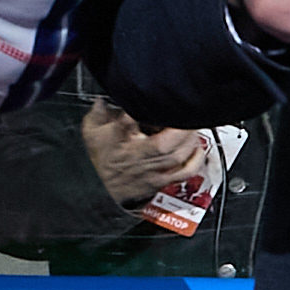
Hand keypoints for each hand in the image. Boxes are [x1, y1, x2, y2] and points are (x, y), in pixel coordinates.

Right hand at [75, 101, 213, 202]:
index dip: (141, 113)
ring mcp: (151, 170)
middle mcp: (138, 156)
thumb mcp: (92, 132)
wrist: (99, 191)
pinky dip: (196, 161)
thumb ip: (97, 112)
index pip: (129, 124)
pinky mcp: (160, 181)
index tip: (151, 103)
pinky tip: (198, 150)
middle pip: (165, 143)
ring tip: (192, 127)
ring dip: (190, 140)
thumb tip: (102, 99)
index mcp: (120, 140)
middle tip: (188, 113)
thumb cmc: (100, 160)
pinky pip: (184, 173)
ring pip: (177, 156)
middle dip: (181, 127)